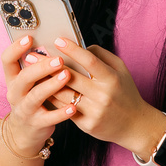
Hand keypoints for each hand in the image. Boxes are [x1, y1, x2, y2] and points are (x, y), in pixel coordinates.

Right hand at [0, 35, 77, 154]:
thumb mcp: (29, 83)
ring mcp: (25, 109)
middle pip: (24, 77)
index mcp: (12, 79)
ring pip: (36, 96)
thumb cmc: (33, 99)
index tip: (30, 37)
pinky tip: (73, 106)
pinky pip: (49, 118)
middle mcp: (15, 93)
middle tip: (59, 59)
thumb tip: (57, 43)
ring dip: (52, 85)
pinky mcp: (36, 124)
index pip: (7, 60)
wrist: (24, 132)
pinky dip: (62, 112)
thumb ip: (38, 67)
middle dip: (42, 67)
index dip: (16, 48)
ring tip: (67, 76)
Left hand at [42, 37, 165, 153]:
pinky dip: (52, 99)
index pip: (89, 61)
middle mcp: (103, 95)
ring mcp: (94, 111)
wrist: (135, 125)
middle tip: (32, 55)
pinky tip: (40, 90)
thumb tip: (81, 46)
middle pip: (71, 77)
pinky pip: (65, 109)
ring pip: (63, 94)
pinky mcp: (87, 125)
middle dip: (49, 65)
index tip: (57, 40)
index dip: (72, 49)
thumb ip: (102, 56)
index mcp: (112, 79)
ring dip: (45, 82)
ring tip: (31, 72)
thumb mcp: (121, 70)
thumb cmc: (125, 93)